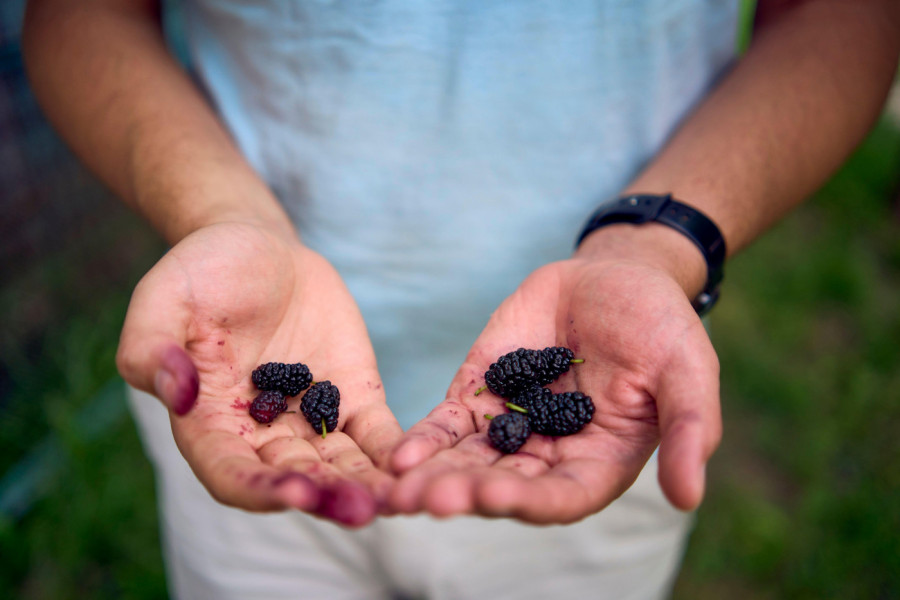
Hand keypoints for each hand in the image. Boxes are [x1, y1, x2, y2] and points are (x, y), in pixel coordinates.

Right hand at [116, 222, 401, 525]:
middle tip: (361, 509)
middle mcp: (260, 433)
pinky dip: (392, 450)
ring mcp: (310, 417)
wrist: (259, 248)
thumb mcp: (163, 297)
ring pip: (339, 464)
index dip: (261, 487)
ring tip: (398, 499)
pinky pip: (374, 432)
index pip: (231, 472)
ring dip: (367, 485)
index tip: (295, 492)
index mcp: (208, 423)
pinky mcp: (351, 396)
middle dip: (328, 496)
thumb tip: (178, 396)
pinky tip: (415, 465)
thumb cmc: (203, 272)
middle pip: (295, 477)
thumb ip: (151, 347)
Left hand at [389, 254, 720, 523]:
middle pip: (504, 486)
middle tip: (427, 500)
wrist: (613, 277)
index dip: (530, 500)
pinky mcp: (479, 394)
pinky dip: (424, 442)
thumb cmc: (660, 326)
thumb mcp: (687, 370)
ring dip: (433, 480)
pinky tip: (399, 457)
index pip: (563, 496)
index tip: (496, 495)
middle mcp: (550, 455)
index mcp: (600, 461)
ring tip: (398, 490)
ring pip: (468, 463)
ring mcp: (511, 426)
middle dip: (465, 494)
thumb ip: (689, 429)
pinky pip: (448, 425)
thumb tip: (689, 498)